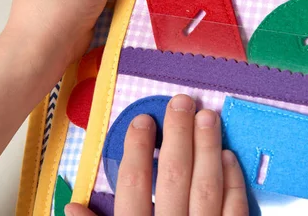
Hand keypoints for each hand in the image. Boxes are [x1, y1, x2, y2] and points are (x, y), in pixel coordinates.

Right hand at [65, 95, 248, 215]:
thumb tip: (74, 206)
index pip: (133, 186)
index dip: (137, 150)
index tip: (143, 121)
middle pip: (173, 177)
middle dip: (178, 136)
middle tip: (182, 103)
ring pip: (206, 186)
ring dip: (207, 148)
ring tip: (208, 116)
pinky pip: (233, 210)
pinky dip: (232, 182)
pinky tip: (228, 157)